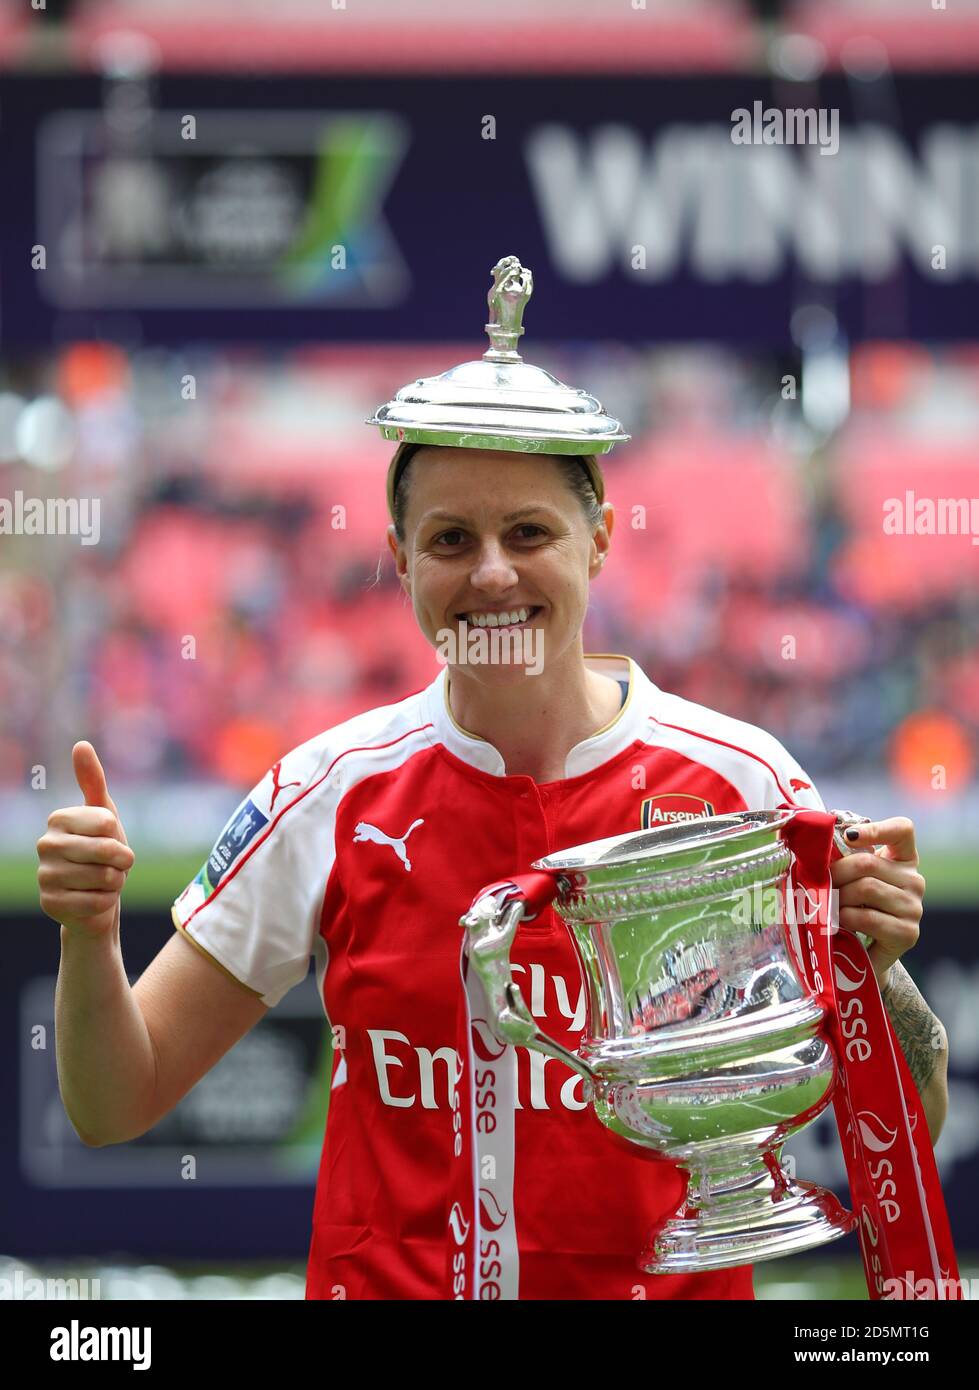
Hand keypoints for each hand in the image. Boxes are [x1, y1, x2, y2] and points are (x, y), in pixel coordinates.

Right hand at [36, 742, 135, 939]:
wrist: (96, 896)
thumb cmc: (103, 851)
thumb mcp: (104, 814)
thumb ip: (93, 780)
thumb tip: (81, 745)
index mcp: (58, 819)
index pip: (107, 823)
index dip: (119, 835)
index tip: (112, 839)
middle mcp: (45, 845)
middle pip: (107, 851)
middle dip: (123, 861)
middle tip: (115, 865)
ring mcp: (44, 876)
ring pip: (104, 878)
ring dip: (115, 882)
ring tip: (103, 881)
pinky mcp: (50, 904)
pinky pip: (98, 902)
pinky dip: (106, 902)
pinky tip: (94, 899)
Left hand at [829, 817, 924, 992]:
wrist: (863, 953)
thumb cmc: (853, 907)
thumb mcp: (849, 878)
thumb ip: (840, 860)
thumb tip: (811, 846)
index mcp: (902, 858)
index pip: (903, 830)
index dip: (876, 828)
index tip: (848, 835)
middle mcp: (914, 880)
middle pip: (868, 863)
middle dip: (834, 873)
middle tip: (815, 884)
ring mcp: (914, 907)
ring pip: (866, 888)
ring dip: (837, 898)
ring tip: (825, 905)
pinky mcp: (908, 933)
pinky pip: (867, 918)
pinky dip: (845, 918)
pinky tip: (838, 922)